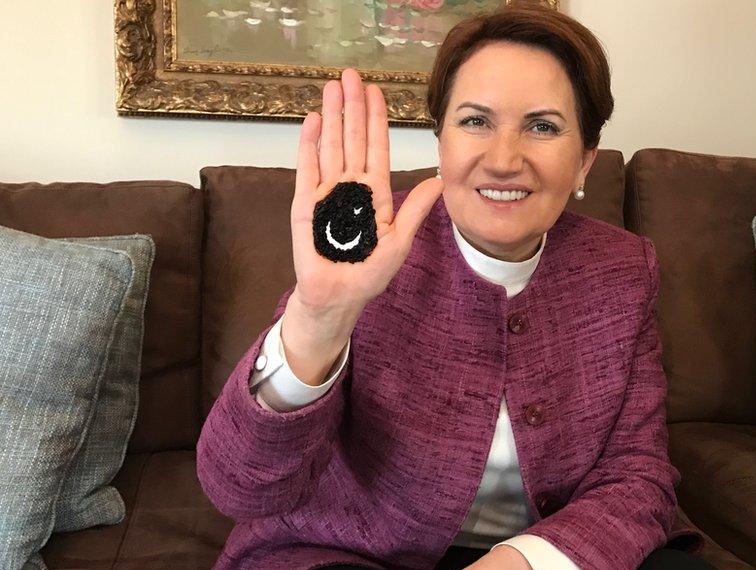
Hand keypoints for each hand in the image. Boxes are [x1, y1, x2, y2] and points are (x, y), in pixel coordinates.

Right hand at [281, 68, 443, 382]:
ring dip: (332, 117)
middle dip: (353, 107)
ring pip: (330, 146)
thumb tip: (439, 181)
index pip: (377, 148)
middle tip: (351, 75)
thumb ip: (415, 211)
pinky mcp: (305, 204)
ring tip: (332, 87)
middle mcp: (350, 186)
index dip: (377, 120)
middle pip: (353, 139)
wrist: (337, 298)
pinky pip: (307, 169)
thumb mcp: (400, 242)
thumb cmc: (368, 274)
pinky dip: (310, 145)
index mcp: (375, 193)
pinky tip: (314, 121)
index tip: (376, 92)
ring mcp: (326, 192)